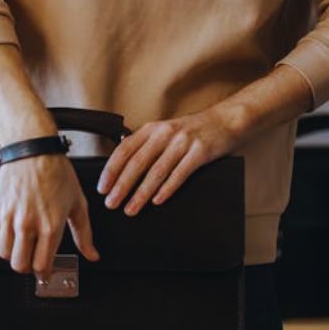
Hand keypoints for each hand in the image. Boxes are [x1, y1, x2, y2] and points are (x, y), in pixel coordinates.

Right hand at [0, 154, 99, 276]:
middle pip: (19, 265)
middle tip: (32, 261)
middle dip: (27, 267)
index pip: (41, 265)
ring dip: (13, 253)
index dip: (43, 273)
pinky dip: (1, 237)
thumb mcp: (78, 203)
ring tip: (22, 245)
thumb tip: (92, 254)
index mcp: (50, 226)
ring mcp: (9, 216)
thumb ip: (84, 234)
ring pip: (3, 253)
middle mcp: (28, 224)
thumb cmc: (56, 172)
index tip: (44, 273)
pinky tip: (12, 230)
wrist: (33, 148)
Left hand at [97, 107, 245, 216]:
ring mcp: (182, 142)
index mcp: (151, 129)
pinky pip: (179, 173)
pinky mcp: (200, 152)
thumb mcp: (165, 133)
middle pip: (137, 162)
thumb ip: (146, 148)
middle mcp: (165, 133)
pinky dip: (166, 188)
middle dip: (122, 185)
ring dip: (141, 193)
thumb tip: (122, 173)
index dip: (111, 169)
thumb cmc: (192, 131)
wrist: (225, 121)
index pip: (124, 149)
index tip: (103, 187)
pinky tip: (157, 200)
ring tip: (131, 208)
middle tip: (111, 202)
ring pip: (156, 171)